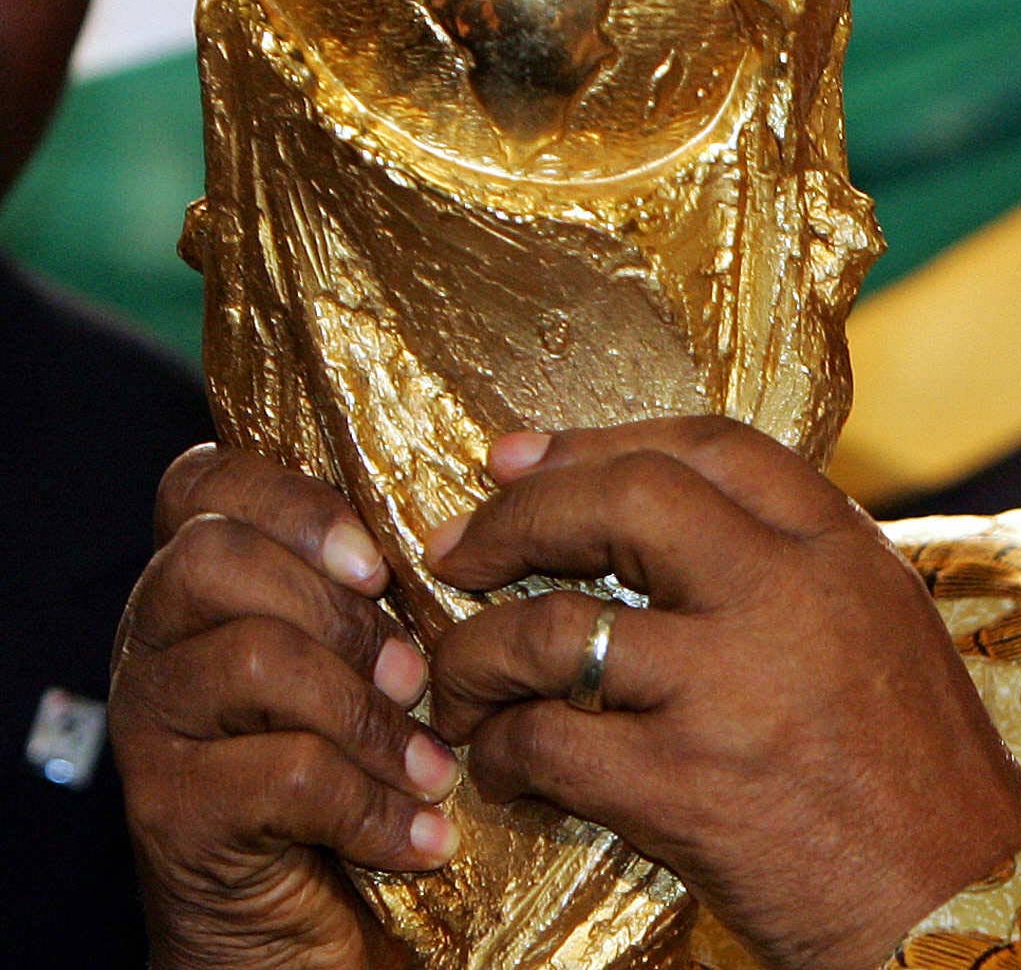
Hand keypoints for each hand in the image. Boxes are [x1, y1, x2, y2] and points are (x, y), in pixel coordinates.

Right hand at [110, 445, 459, 969]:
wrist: (303, 929)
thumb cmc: (357, 766)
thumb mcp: (374, 660)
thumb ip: (387, 592)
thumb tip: (481, 533)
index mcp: (205, 580)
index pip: (203, 482)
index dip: (292, 501)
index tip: (377, 563)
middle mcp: (155, 637)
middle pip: (215, 558)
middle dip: (338, 610)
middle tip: (413, 675)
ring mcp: (152, 724)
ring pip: (252, 660)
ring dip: (366, 713)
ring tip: (430, 763)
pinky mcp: (170, 814)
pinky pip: (283, 776)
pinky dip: (373, 807)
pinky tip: (422, 833)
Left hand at [425, 417, 1020, 969]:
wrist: (956, 901)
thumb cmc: (923, 775)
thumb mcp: (884, 625)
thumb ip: (795, 565)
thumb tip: (671, 525)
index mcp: (841, 549)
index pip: (708, 445)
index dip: (595, 442)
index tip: (519, 461)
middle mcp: (789, 596)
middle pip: (625, 499)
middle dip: (519, 516)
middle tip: (460, 549)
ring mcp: (733, 689)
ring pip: (554, 626)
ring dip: (478, 651)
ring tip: (462, 677)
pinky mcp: (686, 788)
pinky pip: (546, 744)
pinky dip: (499, 749)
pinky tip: (500, 764)